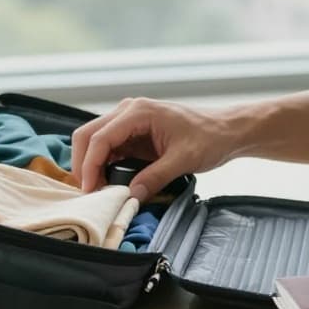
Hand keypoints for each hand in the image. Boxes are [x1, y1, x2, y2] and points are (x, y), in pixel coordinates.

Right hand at [70, 98, 237, 200]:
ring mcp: (129, 121)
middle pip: (88, 135)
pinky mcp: (133, 134)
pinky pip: (109, 149)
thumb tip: (130, 196)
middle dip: (83, 164)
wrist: (226, 131)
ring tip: (99, 191)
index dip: (89, 166)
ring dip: (92, 166)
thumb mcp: (183, 160)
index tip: (90, 190)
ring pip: (94, 142)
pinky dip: (103, 166)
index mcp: (138, 112)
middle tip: (89, 192)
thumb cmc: (209, 137)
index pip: (99, 138)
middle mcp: (128, 112)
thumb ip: (155, 177)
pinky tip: (109, 183)